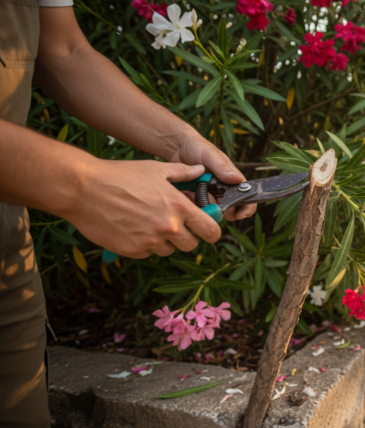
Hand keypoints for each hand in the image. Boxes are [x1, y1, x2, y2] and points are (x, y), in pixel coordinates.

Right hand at [63, 160, 220, 257]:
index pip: (210, 230)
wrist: (83, 189)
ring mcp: (150, 242)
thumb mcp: (155, 169)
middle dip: (187, 236)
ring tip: (148, 222)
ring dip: (164, 241)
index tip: (208, 230)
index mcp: (179, 207)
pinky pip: (147, 253)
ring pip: (168, 250)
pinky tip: (132, 227)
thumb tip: (201, 171)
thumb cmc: (120, 176)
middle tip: (175, 224)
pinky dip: (144, 244)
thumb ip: (183, 172)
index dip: (212, 232)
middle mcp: (169, 227)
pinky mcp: (132, 251)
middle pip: (191, 245)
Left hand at [169, 131, 256, 220]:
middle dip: (222, 210)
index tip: (239, 214)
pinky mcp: (197, 198)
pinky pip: (197, 207)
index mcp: (232, 180)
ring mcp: (210, 195)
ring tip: (194, 191)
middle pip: (230, 209)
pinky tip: (187, 191)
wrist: (177, 148)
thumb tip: (238, 179)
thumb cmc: (198, 148)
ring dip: (204, 205)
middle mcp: (223, 190)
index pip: (246, 197)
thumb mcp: (211, 155)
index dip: (246, 208)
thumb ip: (223, 168)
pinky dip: (192, 202)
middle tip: (213, 205)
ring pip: (212, 210)